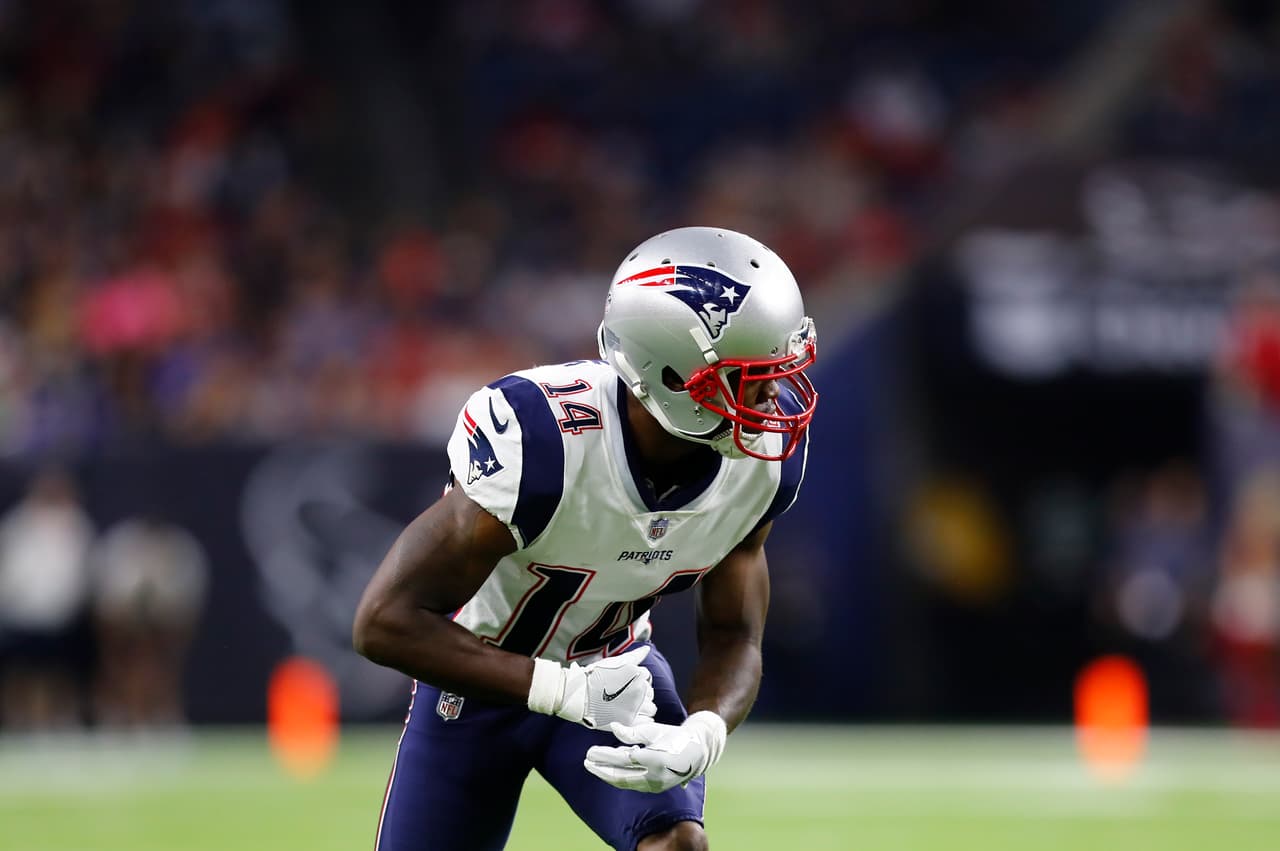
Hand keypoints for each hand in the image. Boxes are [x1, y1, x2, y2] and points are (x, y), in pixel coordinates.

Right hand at [527, 645, 656, 728]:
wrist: (577, 694)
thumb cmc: (594, 676)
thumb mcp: (614, 662)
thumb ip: (634, 656)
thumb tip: (646, 648)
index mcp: (636, 673)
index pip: (647, 678)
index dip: (639, 682)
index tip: (627, 685)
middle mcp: (638, 689)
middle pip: (650, 694)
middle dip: (642, 696)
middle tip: (627, 698)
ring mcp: (635, 705)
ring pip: (651, 709)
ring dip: (644, 709)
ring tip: (629, 708)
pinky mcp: (628, 720)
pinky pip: (646, 722)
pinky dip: (642, 720)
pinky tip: (632, 717)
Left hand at [583, 710, 726, 792]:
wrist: (697, 751)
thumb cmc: (674, 736)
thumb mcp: (654, 730)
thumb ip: (633, 732)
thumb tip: (613, 727)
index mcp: (655, 759)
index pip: (623, 760)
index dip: (605, 756)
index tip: (590, 752)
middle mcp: (655, 776)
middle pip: (622, 776)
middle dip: (602, 770)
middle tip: (587, 761)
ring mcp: (656, 784)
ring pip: (626, 783)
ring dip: (608, 776)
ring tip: (594, 767)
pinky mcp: (656, 788)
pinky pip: (633, 784)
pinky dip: (620, 777)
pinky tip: (611, 770)